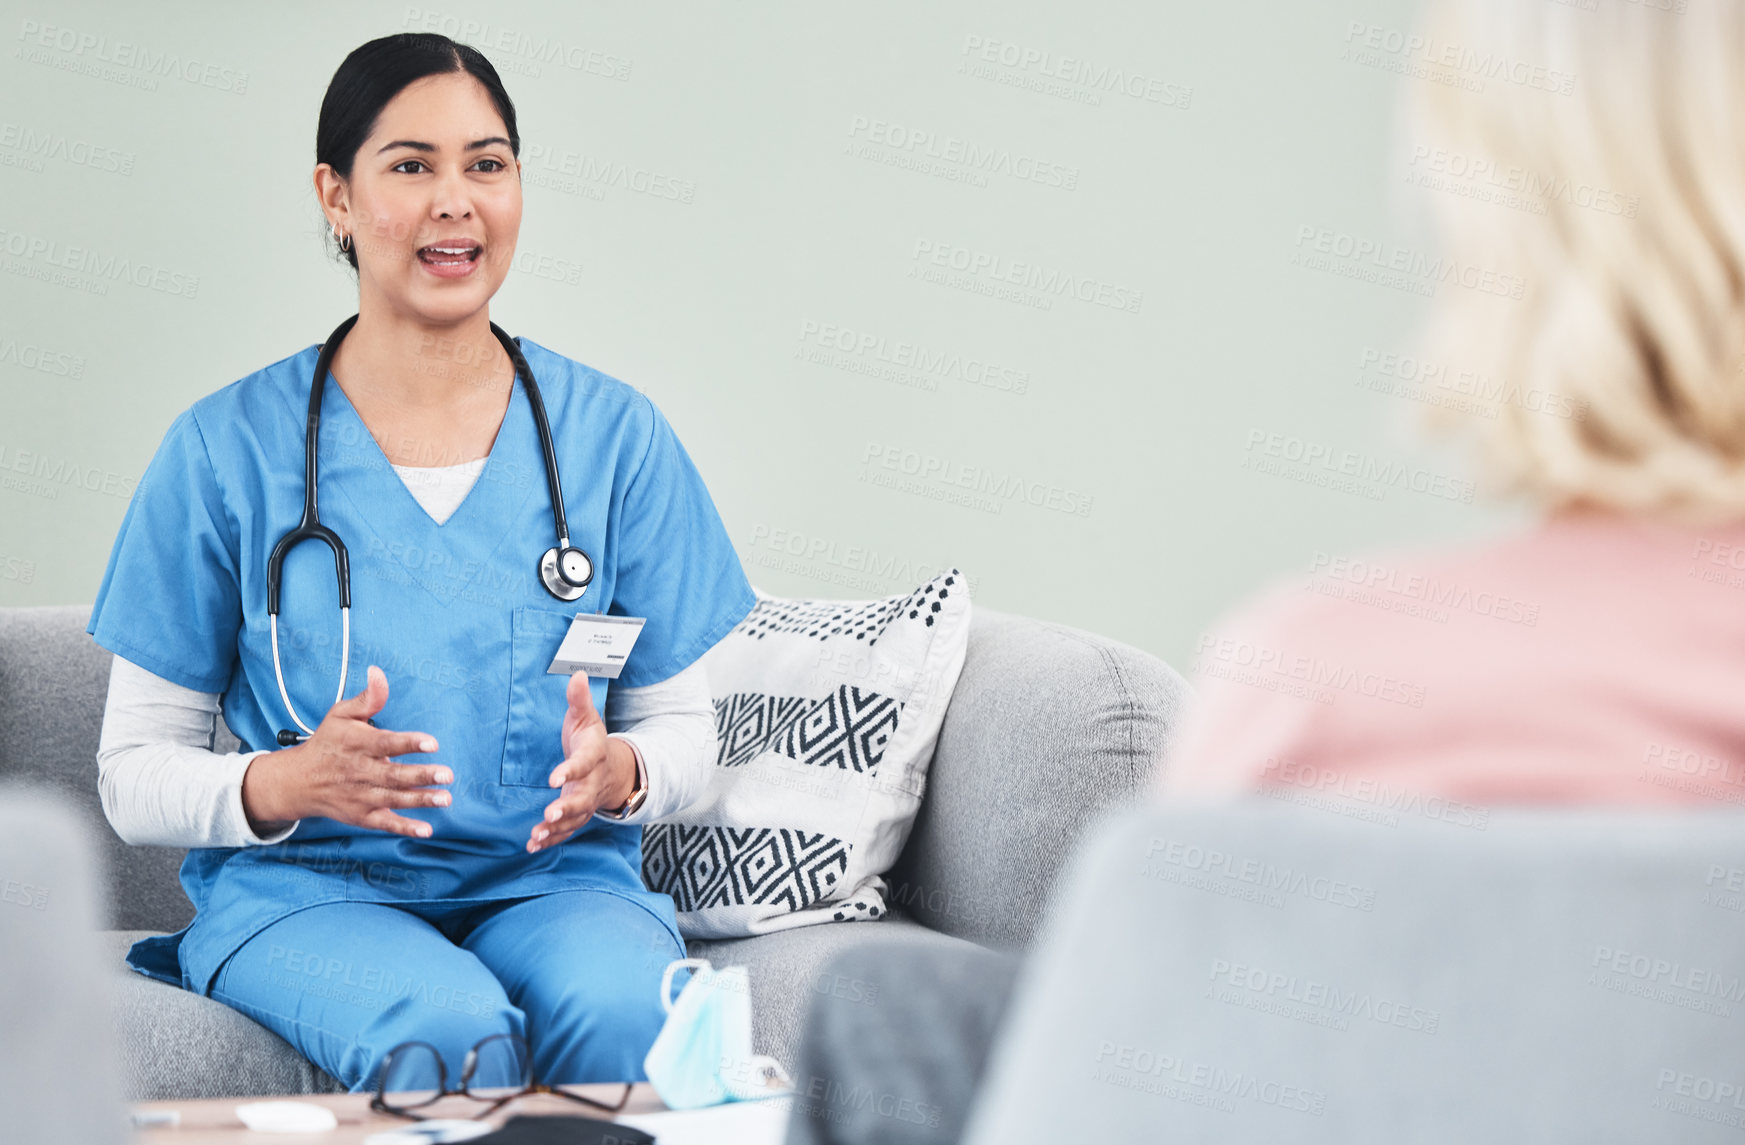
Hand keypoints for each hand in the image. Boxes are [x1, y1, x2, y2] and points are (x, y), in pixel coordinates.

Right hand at [242, 665, 451, 837]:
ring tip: (445, 798)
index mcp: (357, 745)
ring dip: (420, 799)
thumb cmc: (327, 742)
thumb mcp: (341, 714)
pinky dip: (404, 828)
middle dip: (421, 775)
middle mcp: (360, 771)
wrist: (298, 781)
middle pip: (393, 774)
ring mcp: (361, 796)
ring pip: (394, 798)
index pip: (386, 743)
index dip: (409, 743)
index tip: (432, 742)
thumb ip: (367, 698)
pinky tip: (425, 829)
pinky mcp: (362, 815)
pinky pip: (385, 823)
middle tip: (447, 774)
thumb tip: (378, 672)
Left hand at [529, 672, 636, 852]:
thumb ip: (579, 699)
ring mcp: (586, 802)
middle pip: (583, 799)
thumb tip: (577, 674)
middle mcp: (592, 783)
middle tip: (549, 815)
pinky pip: (567, 830)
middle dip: (567, 808)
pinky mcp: (577, 815)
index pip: (584, 763)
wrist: (613, 769)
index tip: (554, 778)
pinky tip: (533, 845)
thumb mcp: (587, 718)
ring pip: (575, 819)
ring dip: (556, 829)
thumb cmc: (592, 740)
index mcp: (593, 756)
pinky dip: (551, 840)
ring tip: (537, 835)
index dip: (570, 771)